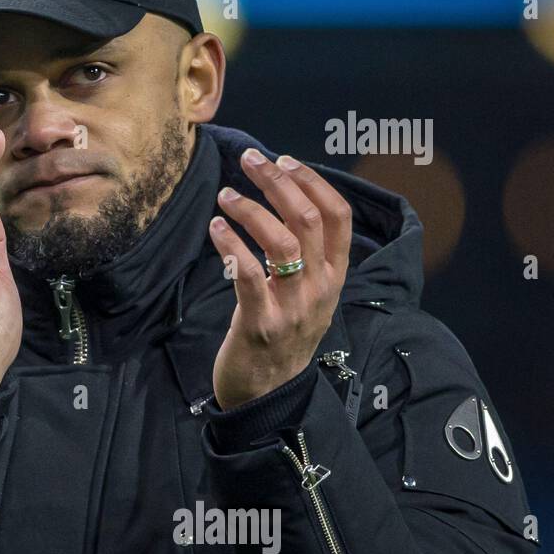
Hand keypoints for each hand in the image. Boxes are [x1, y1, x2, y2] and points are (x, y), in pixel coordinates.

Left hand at [207, 148, 352, 409]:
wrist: (267, 394)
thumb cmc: (282, 335)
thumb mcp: (309, 295)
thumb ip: (306, 255)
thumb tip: (285, 201)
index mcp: (335, 276)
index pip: (338, 216)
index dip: (312, 181)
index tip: (283, 160)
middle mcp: (320, 288)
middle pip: (307, 219)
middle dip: (278, 182)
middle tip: (250, 161)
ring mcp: (293, 307)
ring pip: (282, 241)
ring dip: (250, 210)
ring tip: (226, 196)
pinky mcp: (261, 324)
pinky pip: (248, 274)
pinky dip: (230, 245)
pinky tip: (215, 227)